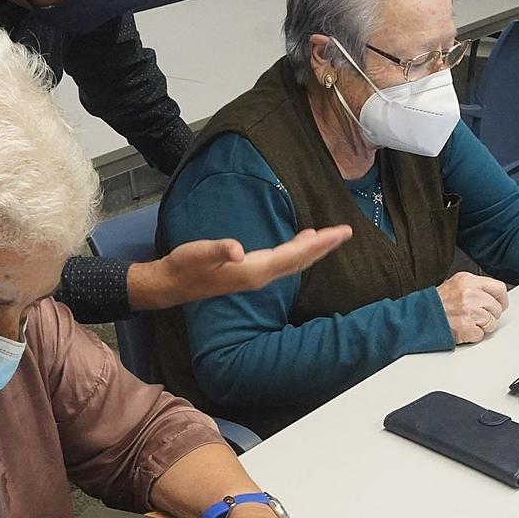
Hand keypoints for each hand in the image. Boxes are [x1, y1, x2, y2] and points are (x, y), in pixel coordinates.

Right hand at [127, 226, 352, 311]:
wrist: (172, 285)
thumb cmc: (184, 266)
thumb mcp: (198, 254)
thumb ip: (218, 250)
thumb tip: (237, 249)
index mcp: (254, 270)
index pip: (294, 255)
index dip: (318, 244)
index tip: (339, 232)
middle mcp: (261, 276)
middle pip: (300, 261)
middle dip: (324, 247)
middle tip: (346, 232)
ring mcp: (257, 277)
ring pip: (294, 262)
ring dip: (314, 249)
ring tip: (331, 236)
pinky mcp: (251, 273)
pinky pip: (284, 262)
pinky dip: (298, 251)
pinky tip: (302, 242)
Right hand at [436, 271, 508, 343]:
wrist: (416, 318)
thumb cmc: (434, 304)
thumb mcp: (454, 285)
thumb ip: (475, 288)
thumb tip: (493, 297)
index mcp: (467, 280)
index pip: (498, 288)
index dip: (501, 300)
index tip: (500, 305)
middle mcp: (470, 293)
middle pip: (496, 308)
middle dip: (489, 315)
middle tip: (475, 317)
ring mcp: (469, 310)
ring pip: (491, 322)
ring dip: (481, 326)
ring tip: (466, 322)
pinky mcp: (466, 327)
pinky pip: (480, 334)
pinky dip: (472, 335)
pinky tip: (461, 329)